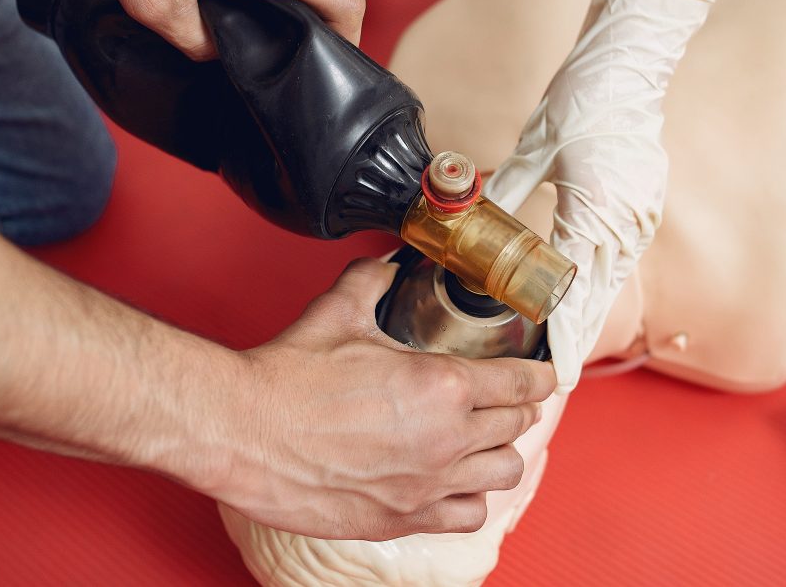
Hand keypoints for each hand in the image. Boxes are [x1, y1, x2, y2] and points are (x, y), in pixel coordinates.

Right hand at [211, 259, 556, 540]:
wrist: (243, 432)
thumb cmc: (288, 376)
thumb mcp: (338, 312)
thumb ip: (373, 282)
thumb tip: (384, 266)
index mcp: (442, 385)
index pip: (523, 383)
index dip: (540, 374)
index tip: (542, 373)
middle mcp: (447, 440)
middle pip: (517, 425)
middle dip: (517, 407)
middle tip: (504, 397)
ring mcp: (428, 486)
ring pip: (503, 473)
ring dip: (499, 453)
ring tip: (482, 440)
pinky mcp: (403, 519)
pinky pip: (468, 516)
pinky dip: (470, 499)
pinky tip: (454, 483)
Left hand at [484, 0, 712, 387]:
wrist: (631, 63)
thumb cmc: (582, 99)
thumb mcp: (535, 149)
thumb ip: (507, 191)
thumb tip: (479, 217)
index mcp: (593, 210)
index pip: (574, 289)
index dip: (563, 336)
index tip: (556, 373)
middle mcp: (623, 220)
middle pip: (597, 295)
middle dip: (576, 336)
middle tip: (555, 375)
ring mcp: (641, 213)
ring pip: (612, 278)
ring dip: (590, 311)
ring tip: (566, 345)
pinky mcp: (646, 203)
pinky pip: (622, 254)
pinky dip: (603, 279)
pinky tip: (588, 295)